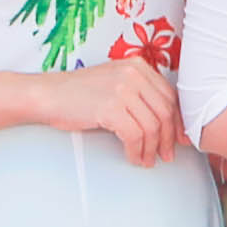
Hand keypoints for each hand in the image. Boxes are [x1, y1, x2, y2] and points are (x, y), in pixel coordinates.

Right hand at [52, 59, 186, 166]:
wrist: (47, 95)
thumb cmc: (78, 94)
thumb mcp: (114, 82)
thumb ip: (138, 93)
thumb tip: (165, 120)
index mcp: (137, 65)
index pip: (169, 96)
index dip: (177, 120)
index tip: (179, 138)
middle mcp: (133, 73)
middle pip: (165, 111)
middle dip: (169, 138)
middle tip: (167, 155)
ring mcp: (122, 89)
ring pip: (152, 126)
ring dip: (152, 148)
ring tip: (147, 160)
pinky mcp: (110, 107)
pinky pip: (135, 135)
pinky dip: (137, 151)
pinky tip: (133, 158)